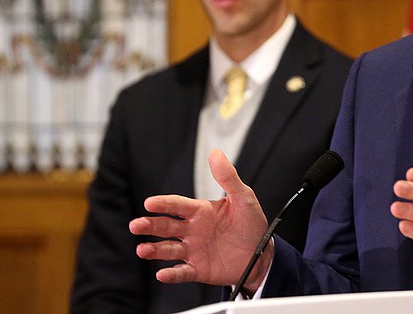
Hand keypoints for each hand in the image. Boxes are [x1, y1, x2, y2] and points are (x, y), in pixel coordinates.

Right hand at [129, 149, 269, 289]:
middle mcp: (193, 230)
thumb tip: (215, 153)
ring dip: (154, 250)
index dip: (163, 204)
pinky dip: (172, 274)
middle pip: (166, 227)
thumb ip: (228, 177)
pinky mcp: (199, 269)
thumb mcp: (244, 197)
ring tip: (142, 250)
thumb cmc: (251, 223)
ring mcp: (194, 250)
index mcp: (201, 211)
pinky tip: (162, 273)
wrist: (262, 253)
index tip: (149, 203)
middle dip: (150, 226)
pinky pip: (182, 272)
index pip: (177, 205)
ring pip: (168, 249)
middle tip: (136, 225)